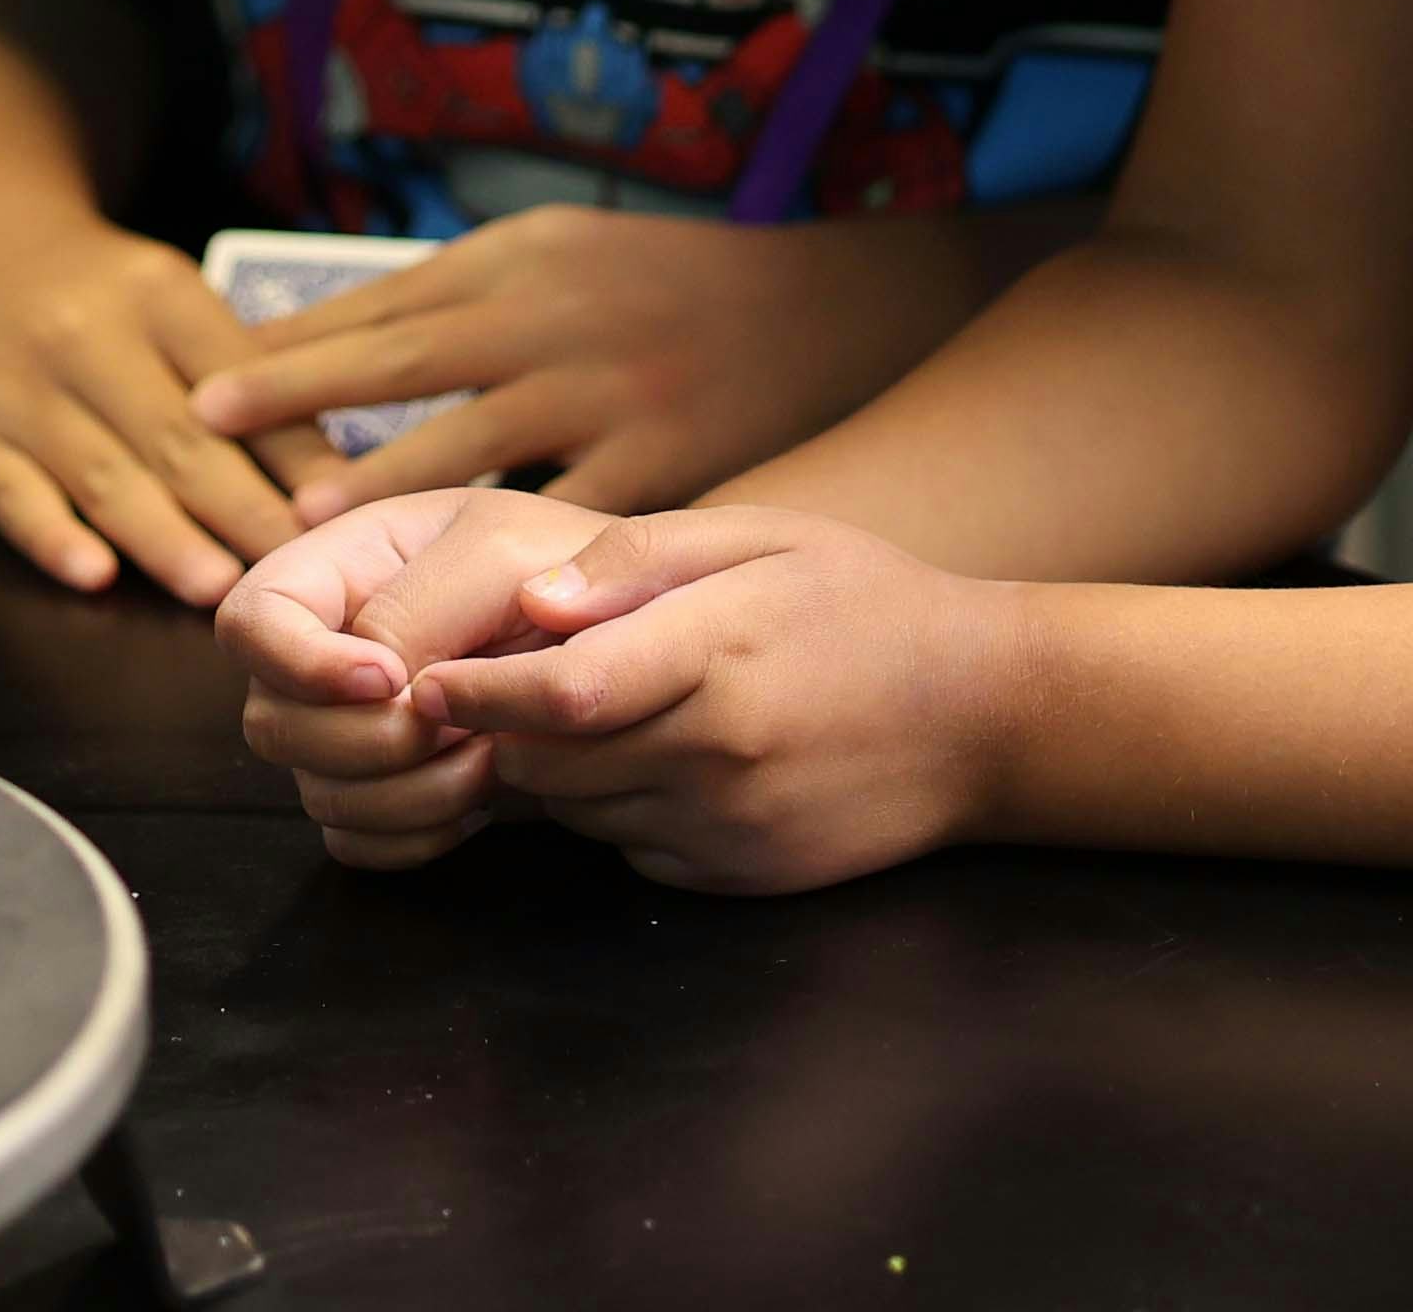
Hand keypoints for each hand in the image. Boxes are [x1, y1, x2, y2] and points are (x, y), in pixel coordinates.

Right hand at [0, 191, 336, 605]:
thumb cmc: (100, 297)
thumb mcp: (170, 302)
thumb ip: (239, 375)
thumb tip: (334, 473)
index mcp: (156, 293)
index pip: (236, 378)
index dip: (289, 449)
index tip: (338, 511)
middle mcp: (84, 335)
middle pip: (177, 437)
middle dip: (243, 510)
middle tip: (298, 573)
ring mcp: (19, 392)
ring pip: (103, 476)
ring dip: (166, 538)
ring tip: (222, 588)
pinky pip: (13, 497)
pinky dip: (54, 537)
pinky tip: (95, 574)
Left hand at [185, 205, 1018, 517]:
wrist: (827, 313)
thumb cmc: (668, 282)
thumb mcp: (552, 252)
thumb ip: (454, 296)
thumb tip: (334, 332)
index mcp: (521, 272)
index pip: (383, 312)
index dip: (290, 355)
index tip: (208, 392)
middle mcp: (558, 333)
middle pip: (411, 379)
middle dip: (310, 424)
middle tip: (222, 468)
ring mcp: (613, 405)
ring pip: (478, 465)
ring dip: (386, 508)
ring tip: (305, 550)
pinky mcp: (667, 481)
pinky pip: (573, 539)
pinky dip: (509, 584)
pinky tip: (452, 635)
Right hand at [220, 485, 618, 866]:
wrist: (629, 634)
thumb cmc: (566, 566)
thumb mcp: (500, 550)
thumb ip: (421, 602)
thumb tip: (372, 682)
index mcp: (335, 569)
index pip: (248, 620)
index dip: (299, 663)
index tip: (389, 678)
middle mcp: (323, 652)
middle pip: (270, 723)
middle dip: (365, 741)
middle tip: (462, 723)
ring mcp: (346, 729)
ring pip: (315, 793)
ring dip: (406, 792)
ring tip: (492, 757)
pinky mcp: (381, 792)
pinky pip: (356, 841)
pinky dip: (416, 835)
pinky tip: (482, 800)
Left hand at [407, 507, 1017, 892]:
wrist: (986, 716)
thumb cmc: (863, 603)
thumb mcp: (761, 537)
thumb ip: (639, 560)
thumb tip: (531, 599)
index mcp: (718, 656)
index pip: (560, 691)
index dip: (480, 691)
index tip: (426, 679)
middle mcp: (719, 754)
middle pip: (552, 762)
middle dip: (500, 730)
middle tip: (477, 688)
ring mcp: (731, 828)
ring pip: (581, 813)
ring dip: (552, 771)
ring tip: (574, 712)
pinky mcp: (740, 876)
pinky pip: (631, 850)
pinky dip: (612, 812)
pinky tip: (648, 759)